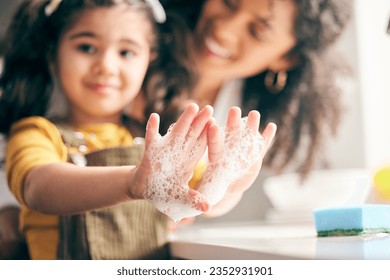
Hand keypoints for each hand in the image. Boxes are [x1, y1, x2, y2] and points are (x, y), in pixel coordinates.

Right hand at [131, 103, 212, 221]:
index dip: (209, 135)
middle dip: (200, 122)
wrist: (143, 187)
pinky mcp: (150, 152)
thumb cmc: (163, 190)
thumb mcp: (179, 196)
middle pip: (192, 134)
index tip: (218, 124)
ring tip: (192, 106)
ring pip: (176, 132)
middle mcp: (179, 152)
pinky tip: (154, 117)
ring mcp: (164, 149)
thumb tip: (208, 208)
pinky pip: (151, 138)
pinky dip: (152, 129)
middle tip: (210, 108)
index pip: (201, 145)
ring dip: (183, 120)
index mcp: (188, 161)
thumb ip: (192, 199)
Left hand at [198, 107, 276, 206]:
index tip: (211, 125)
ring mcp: (244, 152)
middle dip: (232, 122)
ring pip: (247, 137)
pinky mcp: (255, 156)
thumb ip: (204, 197)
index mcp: (217, 159)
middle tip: (234, 110)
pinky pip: (261, 146)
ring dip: (250, 126)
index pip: (214, 146)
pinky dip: (266, 137)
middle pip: (230, 135)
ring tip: (254, 114)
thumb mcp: (209, 193)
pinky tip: (272, 127)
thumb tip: (200, 211)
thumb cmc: (216, 186)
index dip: (213, 137)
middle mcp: (230, 151)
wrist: (229, 184)